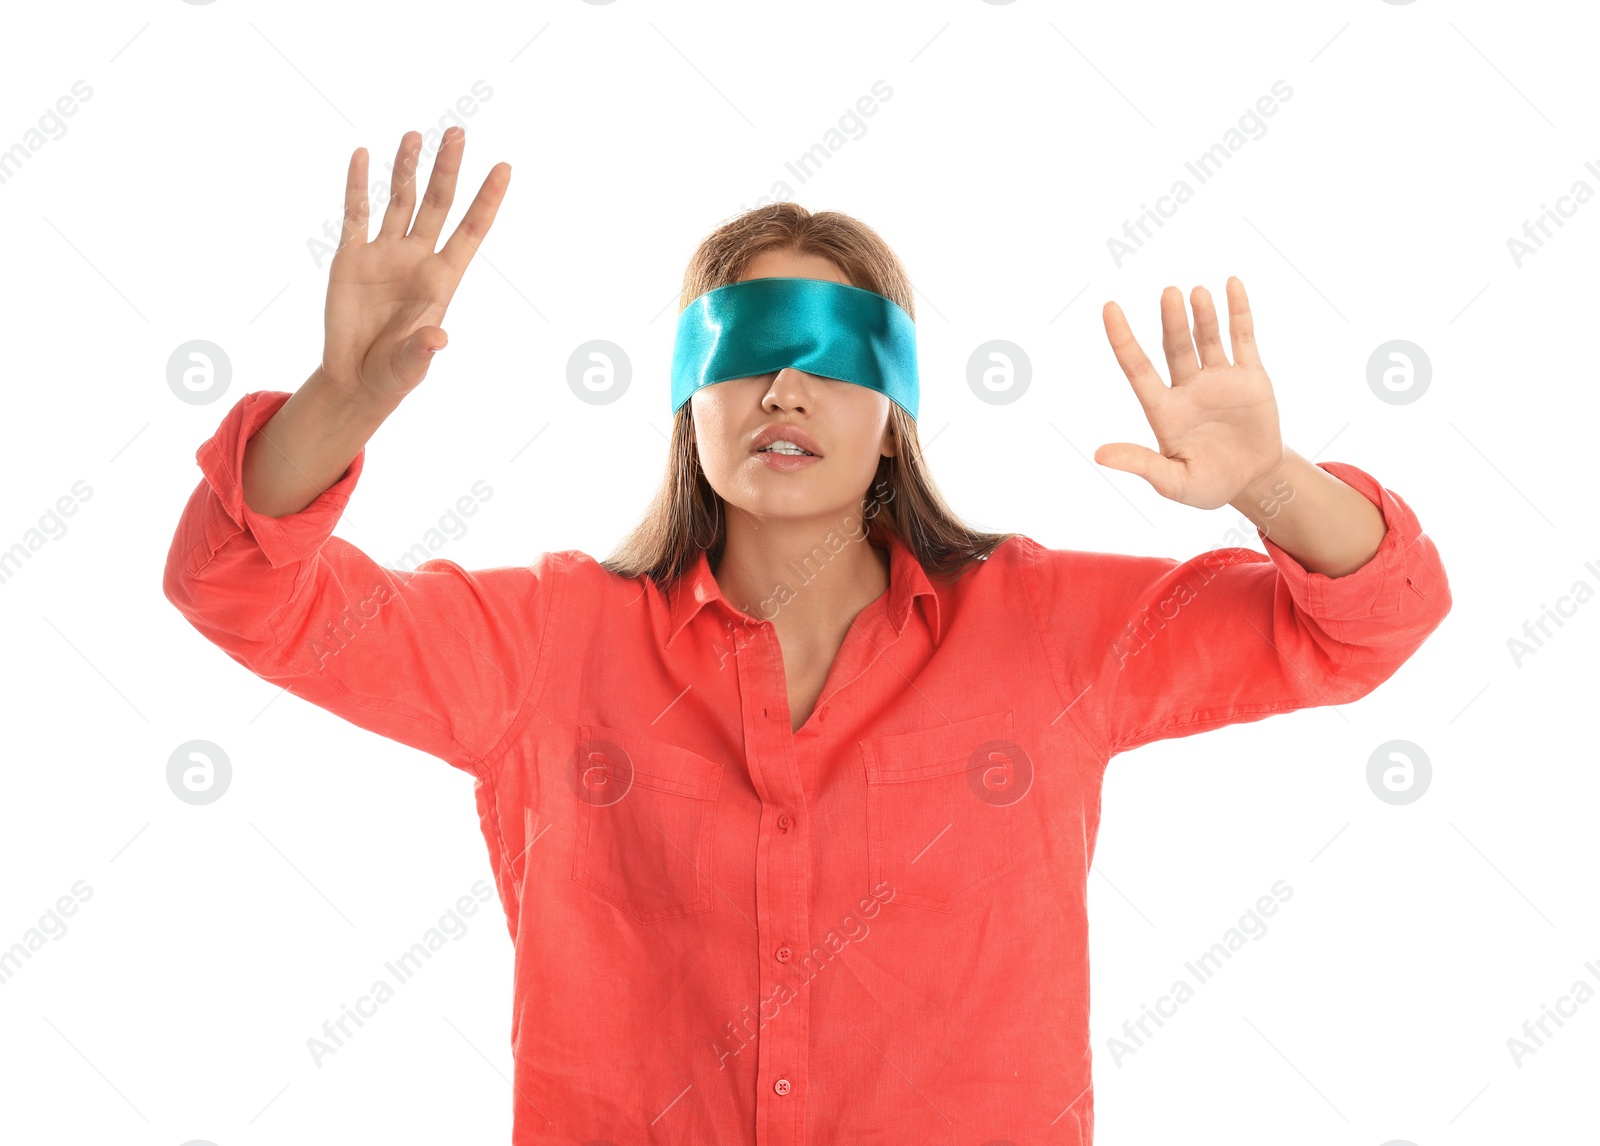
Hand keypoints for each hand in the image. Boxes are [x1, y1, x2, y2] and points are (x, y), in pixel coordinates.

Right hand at [320, 127, 510, 404]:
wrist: (356, 378)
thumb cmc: (395, 373)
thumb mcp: (412, 364)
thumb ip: (423, 349)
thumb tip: (438, 339)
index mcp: (441, 279)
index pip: (470, 230)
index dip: (487, 199)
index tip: (505, 167)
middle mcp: (417, 259)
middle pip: (438, 204)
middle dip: (448, 169)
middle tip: (458, 133)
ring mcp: (385, 255)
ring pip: (400, 201)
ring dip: (406, 167)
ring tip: (415, 134)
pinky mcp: (351, 259)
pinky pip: (356, 215)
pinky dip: (358, 185)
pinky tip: (363, 156)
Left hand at [1095, 276, 1285, 509]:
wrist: (1254, 482)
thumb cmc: (1208, 485)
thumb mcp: (1173, 482)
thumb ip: (1141, 464)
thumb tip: (1099, 455)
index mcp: (1164, 410)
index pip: (1137, 369)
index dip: (1123, 340)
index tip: (1109, 308)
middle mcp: (1188, 388)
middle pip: (1175, 348)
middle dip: (1172, 322)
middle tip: (1168, 293)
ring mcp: (1219, 379)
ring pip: (1207, 339)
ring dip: (1202, 315)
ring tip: (1196, 292)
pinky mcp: (1251, 377)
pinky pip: (1243, 339)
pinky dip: (1239, 313)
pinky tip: (1232, 284)